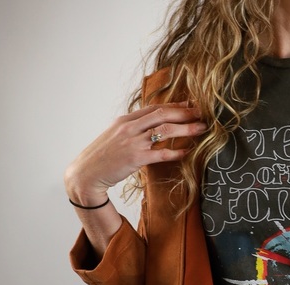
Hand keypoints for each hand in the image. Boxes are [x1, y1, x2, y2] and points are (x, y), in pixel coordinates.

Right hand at [64, 103, 207, 204]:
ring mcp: (133, 142)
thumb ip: (132, 131)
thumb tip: (149, 129)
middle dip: (184, 112)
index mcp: (125, 121)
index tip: (190, 105)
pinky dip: (176, 152)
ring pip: (165, 130)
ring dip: (186, 128)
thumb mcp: (115, 137)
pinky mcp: (136, 158)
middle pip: (162, 114)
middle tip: (202, 113)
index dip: (174, 105)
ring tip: (201, 129)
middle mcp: (130, 127)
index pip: (154, 108)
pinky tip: (187, 152)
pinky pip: (161, 153)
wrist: (87, 173)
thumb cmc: (103, 158)